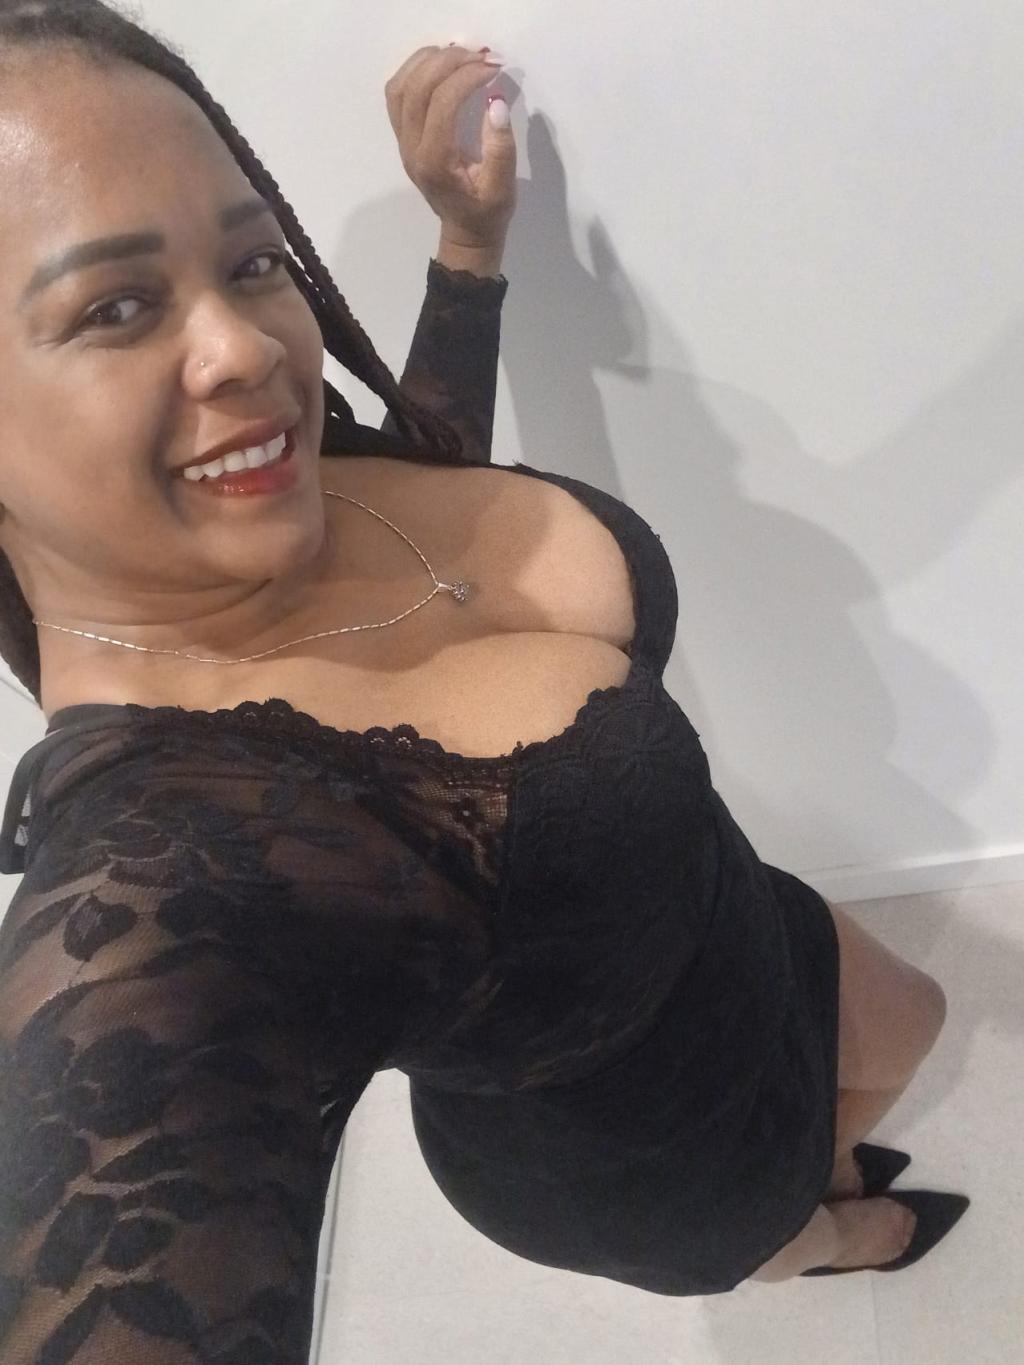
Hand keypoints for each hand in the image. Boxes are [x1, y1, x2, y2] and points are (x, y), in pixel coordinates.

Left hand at [385, 45, 517, 250]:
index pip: (442, 103)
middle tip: (478, 55)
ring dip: (426, 62)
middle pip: (415, 88)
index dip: (467, 77)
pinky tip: (440, 66)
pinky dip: (415, 72)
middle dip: (447, 62)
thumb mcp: (503, 187)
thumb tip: (495, 102)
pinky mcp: (404, 136)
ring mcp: (403, 142)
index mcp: (435, 162)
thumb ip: (500, 147)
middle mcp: (411, 149)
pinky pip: (397, 95)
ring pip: (399, 87)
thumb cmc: (486, 213)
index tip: (494, 68)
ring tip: (458, 54)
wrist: (465, 232)